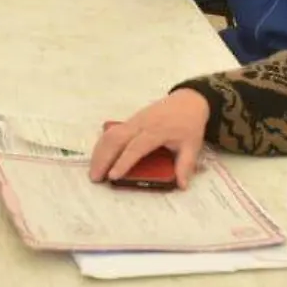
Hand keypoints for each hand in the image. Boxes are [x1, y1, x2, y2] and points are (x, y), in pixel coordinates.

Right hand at [88, 89, 210, 188]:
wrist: (188, 101)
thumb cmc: (189, 124)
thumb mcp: (192, 145)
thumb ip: (185, 165)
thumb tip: (182, 185)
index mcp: (156, 130)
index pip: (136, 147)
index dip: (123, 162)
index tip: (113, 176)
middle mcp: (141, 124)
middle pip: (116, 139)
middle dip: (103, 159)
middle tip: (95, 178)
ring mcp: (134, 120)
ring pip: (110, 134)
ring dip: (99, 152)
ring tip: (93, 170)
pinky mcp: (130, 120)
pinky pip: (112, 131)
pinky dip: (102, 144)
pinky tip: (98, 157)